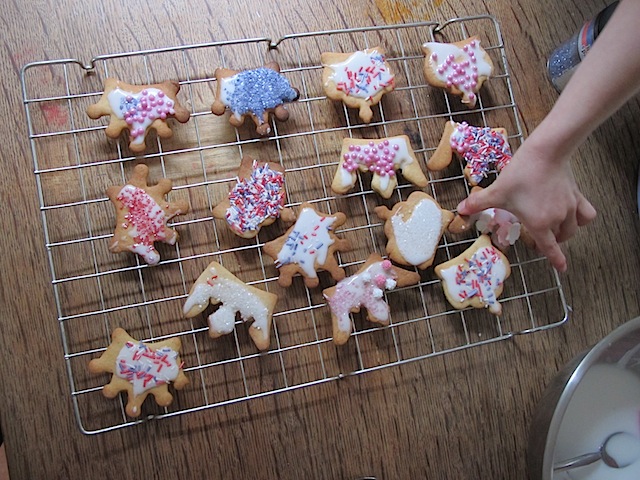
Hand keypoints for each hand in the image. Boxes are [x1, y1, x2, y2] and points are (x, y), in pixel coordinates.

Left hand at [456, 137, 596, 271]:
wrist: (545, 152)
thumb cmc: (521, 174)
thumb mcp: (497, 192)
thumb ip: (478, 203)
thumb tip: (460, 210)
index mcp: (540, 223)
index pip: (550, 247)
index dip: (556, 259)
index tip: (562, 268)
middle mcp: (558, 218)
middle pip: (561, 238)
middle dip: (553, 242)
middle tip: (542, 239)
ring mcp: (570, 207)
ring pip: (574, 228)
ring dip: (566, 232)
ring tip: (557, 230)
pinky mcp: (576, 194)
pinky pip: (586, 213)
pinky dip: (582, 217)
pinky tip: (573, 214)